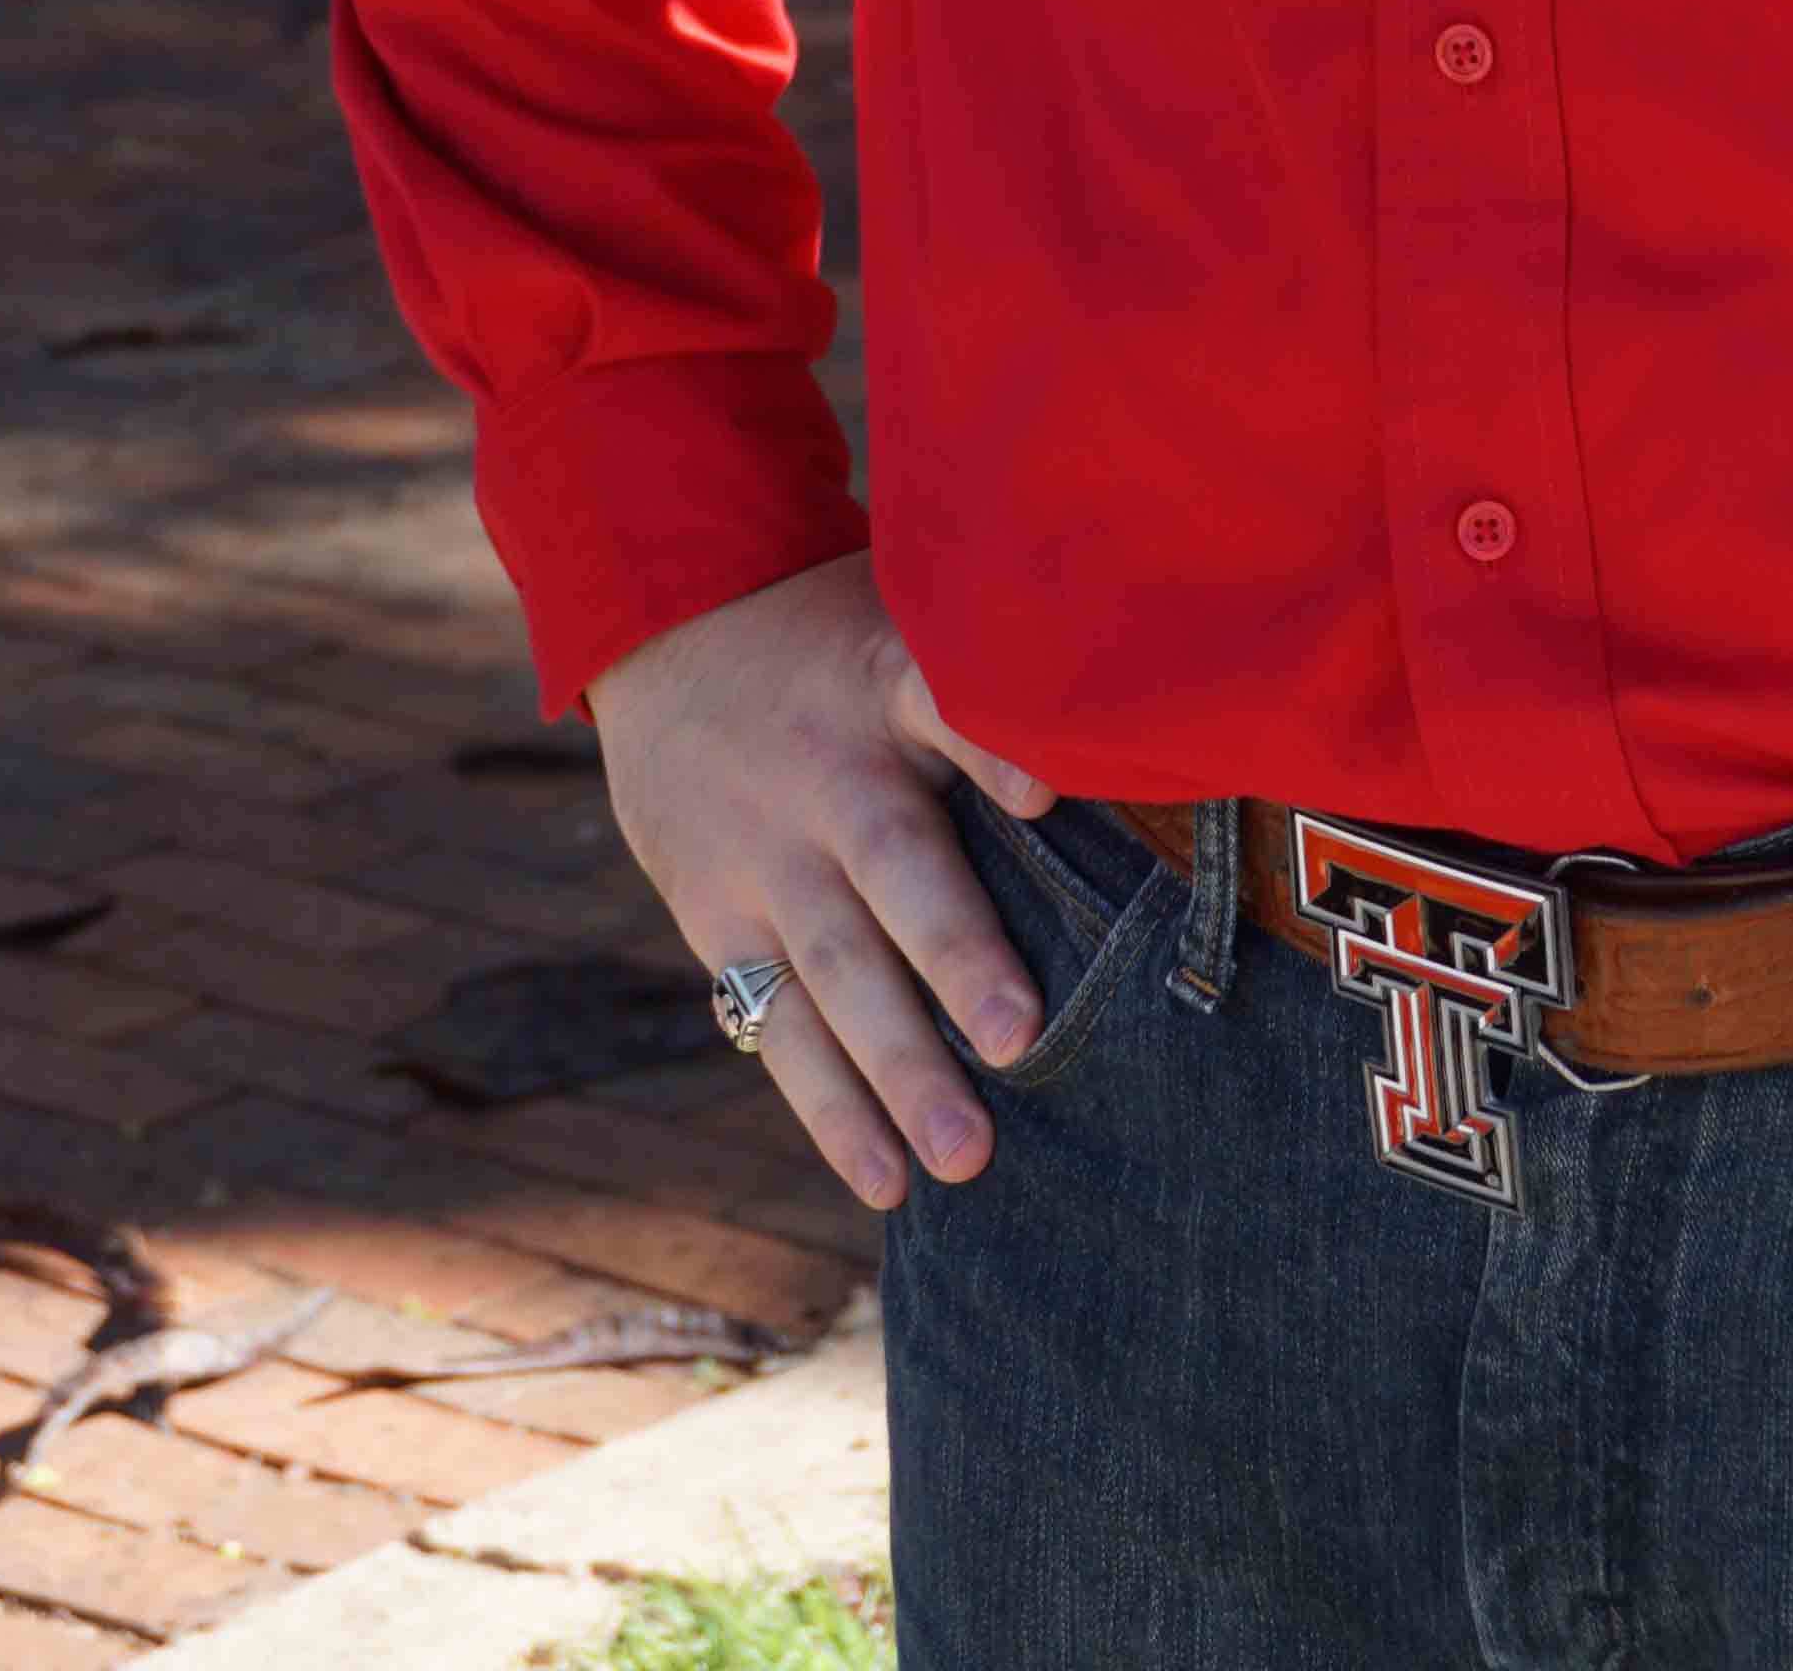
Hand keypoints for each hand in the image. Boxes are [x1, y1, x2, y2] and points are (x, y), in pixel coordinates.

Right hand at [586, 552, 1057, 1209]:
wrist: (665, 630)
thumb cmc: (833, 641)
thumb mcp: (907, 616)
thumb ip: (992, 682)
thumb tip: (1128, 730)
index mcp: (882, 687)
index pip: (940, 706)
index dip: (992, 747)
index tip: (1045, 797)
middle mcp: (824, 777)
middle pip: (892, 869)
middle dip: (953, 956)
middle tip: (1016, 1041)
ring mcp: (764, 857)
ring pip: (833, 971)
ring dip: (895, 1071)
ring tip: (960, 1158)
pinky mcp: (717, 918)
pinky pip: (774, 1022)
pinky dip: (827, 1104)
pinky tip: (882, 1177)